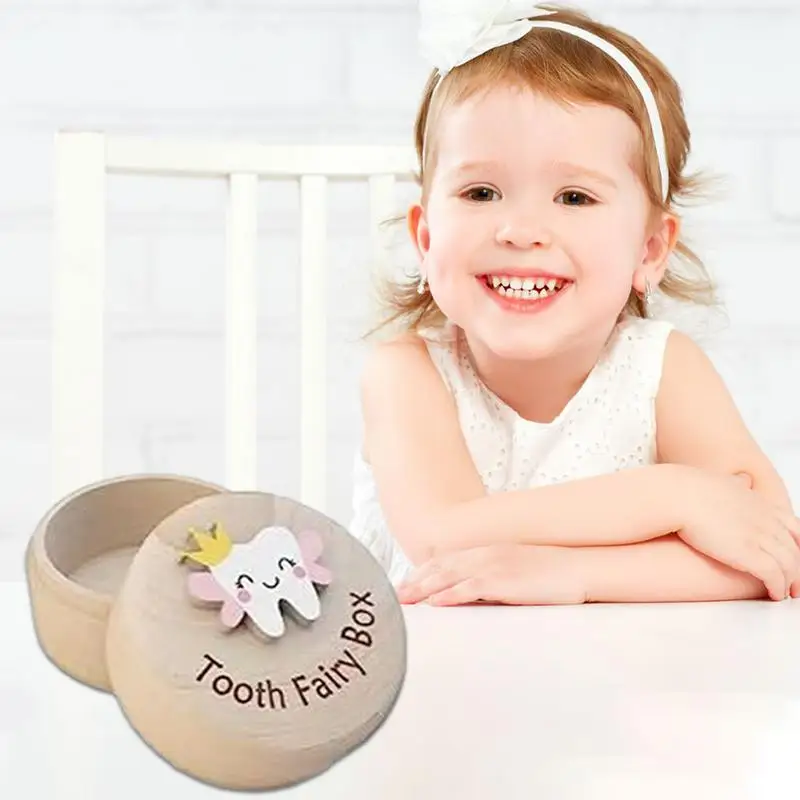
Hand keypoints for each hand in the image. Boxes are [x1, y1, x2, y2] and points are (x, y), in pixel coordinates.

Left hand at [395, 544, 586, 605]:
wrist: (579, 568)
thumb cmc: (551, 574)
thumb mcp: (517, 571)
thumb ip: (493, 580)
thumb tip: (476, 596)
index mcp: (487, 551)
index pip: (446, 561)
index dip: (423, 573)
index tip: (405, 584)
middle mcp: (484, 554)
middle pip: (440, 568)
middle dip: (415, 582)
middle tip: (394, 596)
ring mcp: (493, 566)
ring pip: (448, 577)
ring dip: (423, 589)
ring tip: (404, 601)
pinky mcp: (503, 581)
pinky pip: (469, 589)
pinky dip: (449, 595)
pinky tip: (434, 604)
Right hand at [677, 467, 799, 600]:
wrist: (679, 496)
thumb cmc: (691, 489)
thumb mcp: (723, 480)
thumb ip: (737, 484)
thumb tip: (742, 480)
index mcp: (760, 504)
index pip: (794, 527)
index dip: (798, 545)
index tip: (795, 556)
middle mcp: (765, 519)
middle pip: (794, 549)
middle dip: (798, 569)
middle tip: (795, 583)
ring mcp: (759, 536)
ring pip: (789, 564)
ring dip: (791, 582)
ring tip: (785, 593)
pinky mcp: (748, 553)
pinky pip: (774, 575)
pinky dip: (778, 587)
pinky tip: (775, 594)